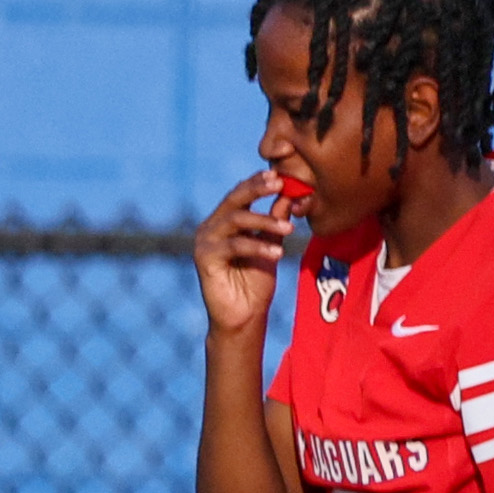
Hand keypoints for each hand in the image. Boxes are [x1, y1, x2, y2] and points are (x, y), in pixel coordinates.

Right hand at [193, 169, 298, 338]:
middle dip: (256, 189)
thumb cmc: (255, 283)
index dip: (257, 183)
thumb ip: (275, 223)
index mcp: (224, 222)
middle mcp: (211, 228)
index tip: (280, 176)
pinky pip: (233, 246)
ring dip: (264, 221)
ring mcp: (205, 242)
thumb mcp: (271, 247)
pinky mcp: (204, 259)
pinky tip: (278, 252)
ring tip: (288, 228)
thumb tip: (289, 196)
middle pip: (233, 200)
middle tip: (279, 184)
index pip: (239, 195)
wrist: (244, 316)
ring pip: (235, 220)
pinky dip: (257, 246)